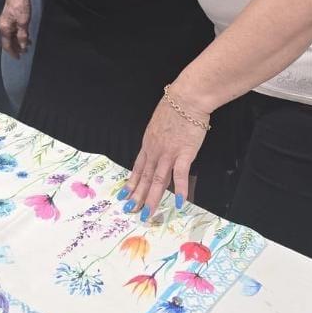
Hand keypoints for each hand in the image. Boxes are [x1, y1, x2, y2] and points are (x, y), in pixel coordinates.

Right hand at [0, 0, 31, 59]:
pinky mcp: (8, 16)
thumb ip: (23, 36)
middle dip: (15, 47)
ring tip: (27, 44)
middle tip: (24, 52)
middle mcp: (2, 26)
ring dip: (17, 41)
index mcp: (4, 29)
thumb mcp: (24, 23)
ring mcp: (4, 21)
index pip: (7, 45)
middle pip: (7, 41)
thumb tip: (23, 47)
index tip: (18, 58)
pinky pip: (11, 29)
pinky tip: (24, 34)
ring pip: (10, 35)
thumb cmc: (21, 6)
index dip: (13, 52)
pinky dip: (17, 34)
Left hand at [123, 92, 210, 217]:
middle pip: (145, 177)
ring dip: (152, 198)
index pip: (138, 168)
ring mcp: (168, 153)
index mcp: (148, 144)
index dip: (131, 183)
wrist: (186, 98)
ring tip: (146, 213)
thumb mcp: (158, 124)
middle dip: (137, 196)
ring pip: (158, 180)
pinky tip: (178, 202)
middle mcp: (155, 151)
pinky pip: (180, 174)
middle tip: (130, 211)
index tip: (124, 195)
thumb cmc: (175, 107)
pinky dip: (180, 189)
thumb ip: (157, 138)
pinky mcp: (184, 153)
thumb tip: (157, 147)